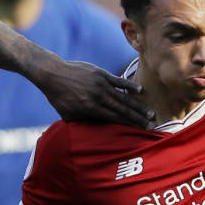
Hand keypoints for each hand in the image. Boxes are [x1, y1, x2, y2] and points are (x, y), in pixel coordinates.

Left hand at [36, 58, 153, 127]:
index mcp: (91, 109)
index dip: (129, 125)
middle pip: (123, 109)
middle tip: (152, 124)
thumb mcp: (69, 115)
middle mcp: (98, 97)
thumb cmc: (59, 97)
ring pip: (123, 97)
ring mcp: (100, 84)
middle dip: (138, 118)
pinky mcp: (100, 73)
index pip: (115, 119)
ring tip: (150, 112)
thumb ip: (85, 122)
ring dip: (138, 106)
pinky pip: (118, 81)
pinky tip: (140, 92)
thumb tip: (98, 131)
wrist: (52, 74)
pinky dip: (129, 86)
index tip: (141, 131)